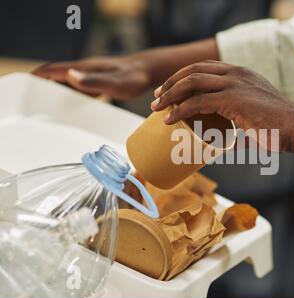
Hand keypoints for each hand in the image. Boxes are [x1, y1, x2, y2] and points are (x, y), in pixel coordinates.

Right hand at [33, 55, 152, 99]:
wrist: (148, 71)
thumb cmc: (134, 78)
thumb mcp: (117, 83)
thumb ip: (96, 81)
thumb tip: (71, 76)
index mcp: (83, 69)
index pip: (52, 70)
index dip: (35, 77)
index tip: (22, 86)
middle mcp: (83, 70)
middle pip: (54, 76)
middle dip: (39, 85)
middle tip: (30, 102)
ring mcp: (89, 75)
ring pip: (64, 82)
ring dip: (52, 91)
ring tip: (44, 108)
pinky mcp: (96, 81)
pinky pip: (76, 88)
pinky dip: (67, 95)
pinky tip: (67, 107)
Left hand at [151, 60, 293, 151]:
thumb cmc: (278, 127)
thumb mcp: (253, 117)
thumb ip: (235, 125)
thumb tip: (220, 143)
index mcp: (240, 73)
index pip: (203, 67)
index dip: (182, 76)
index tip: (169, 90)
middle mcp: (235, 73)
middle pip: (192, 71)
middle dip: (170, 83)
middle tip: (157, 98)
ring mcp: (234, 84)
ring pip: (191, 83)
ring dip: (170, 95)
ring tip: (157, 108)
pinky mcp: (233, 99)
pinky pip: (198, 102)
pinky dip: (180, 110)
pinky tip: (169, 118)